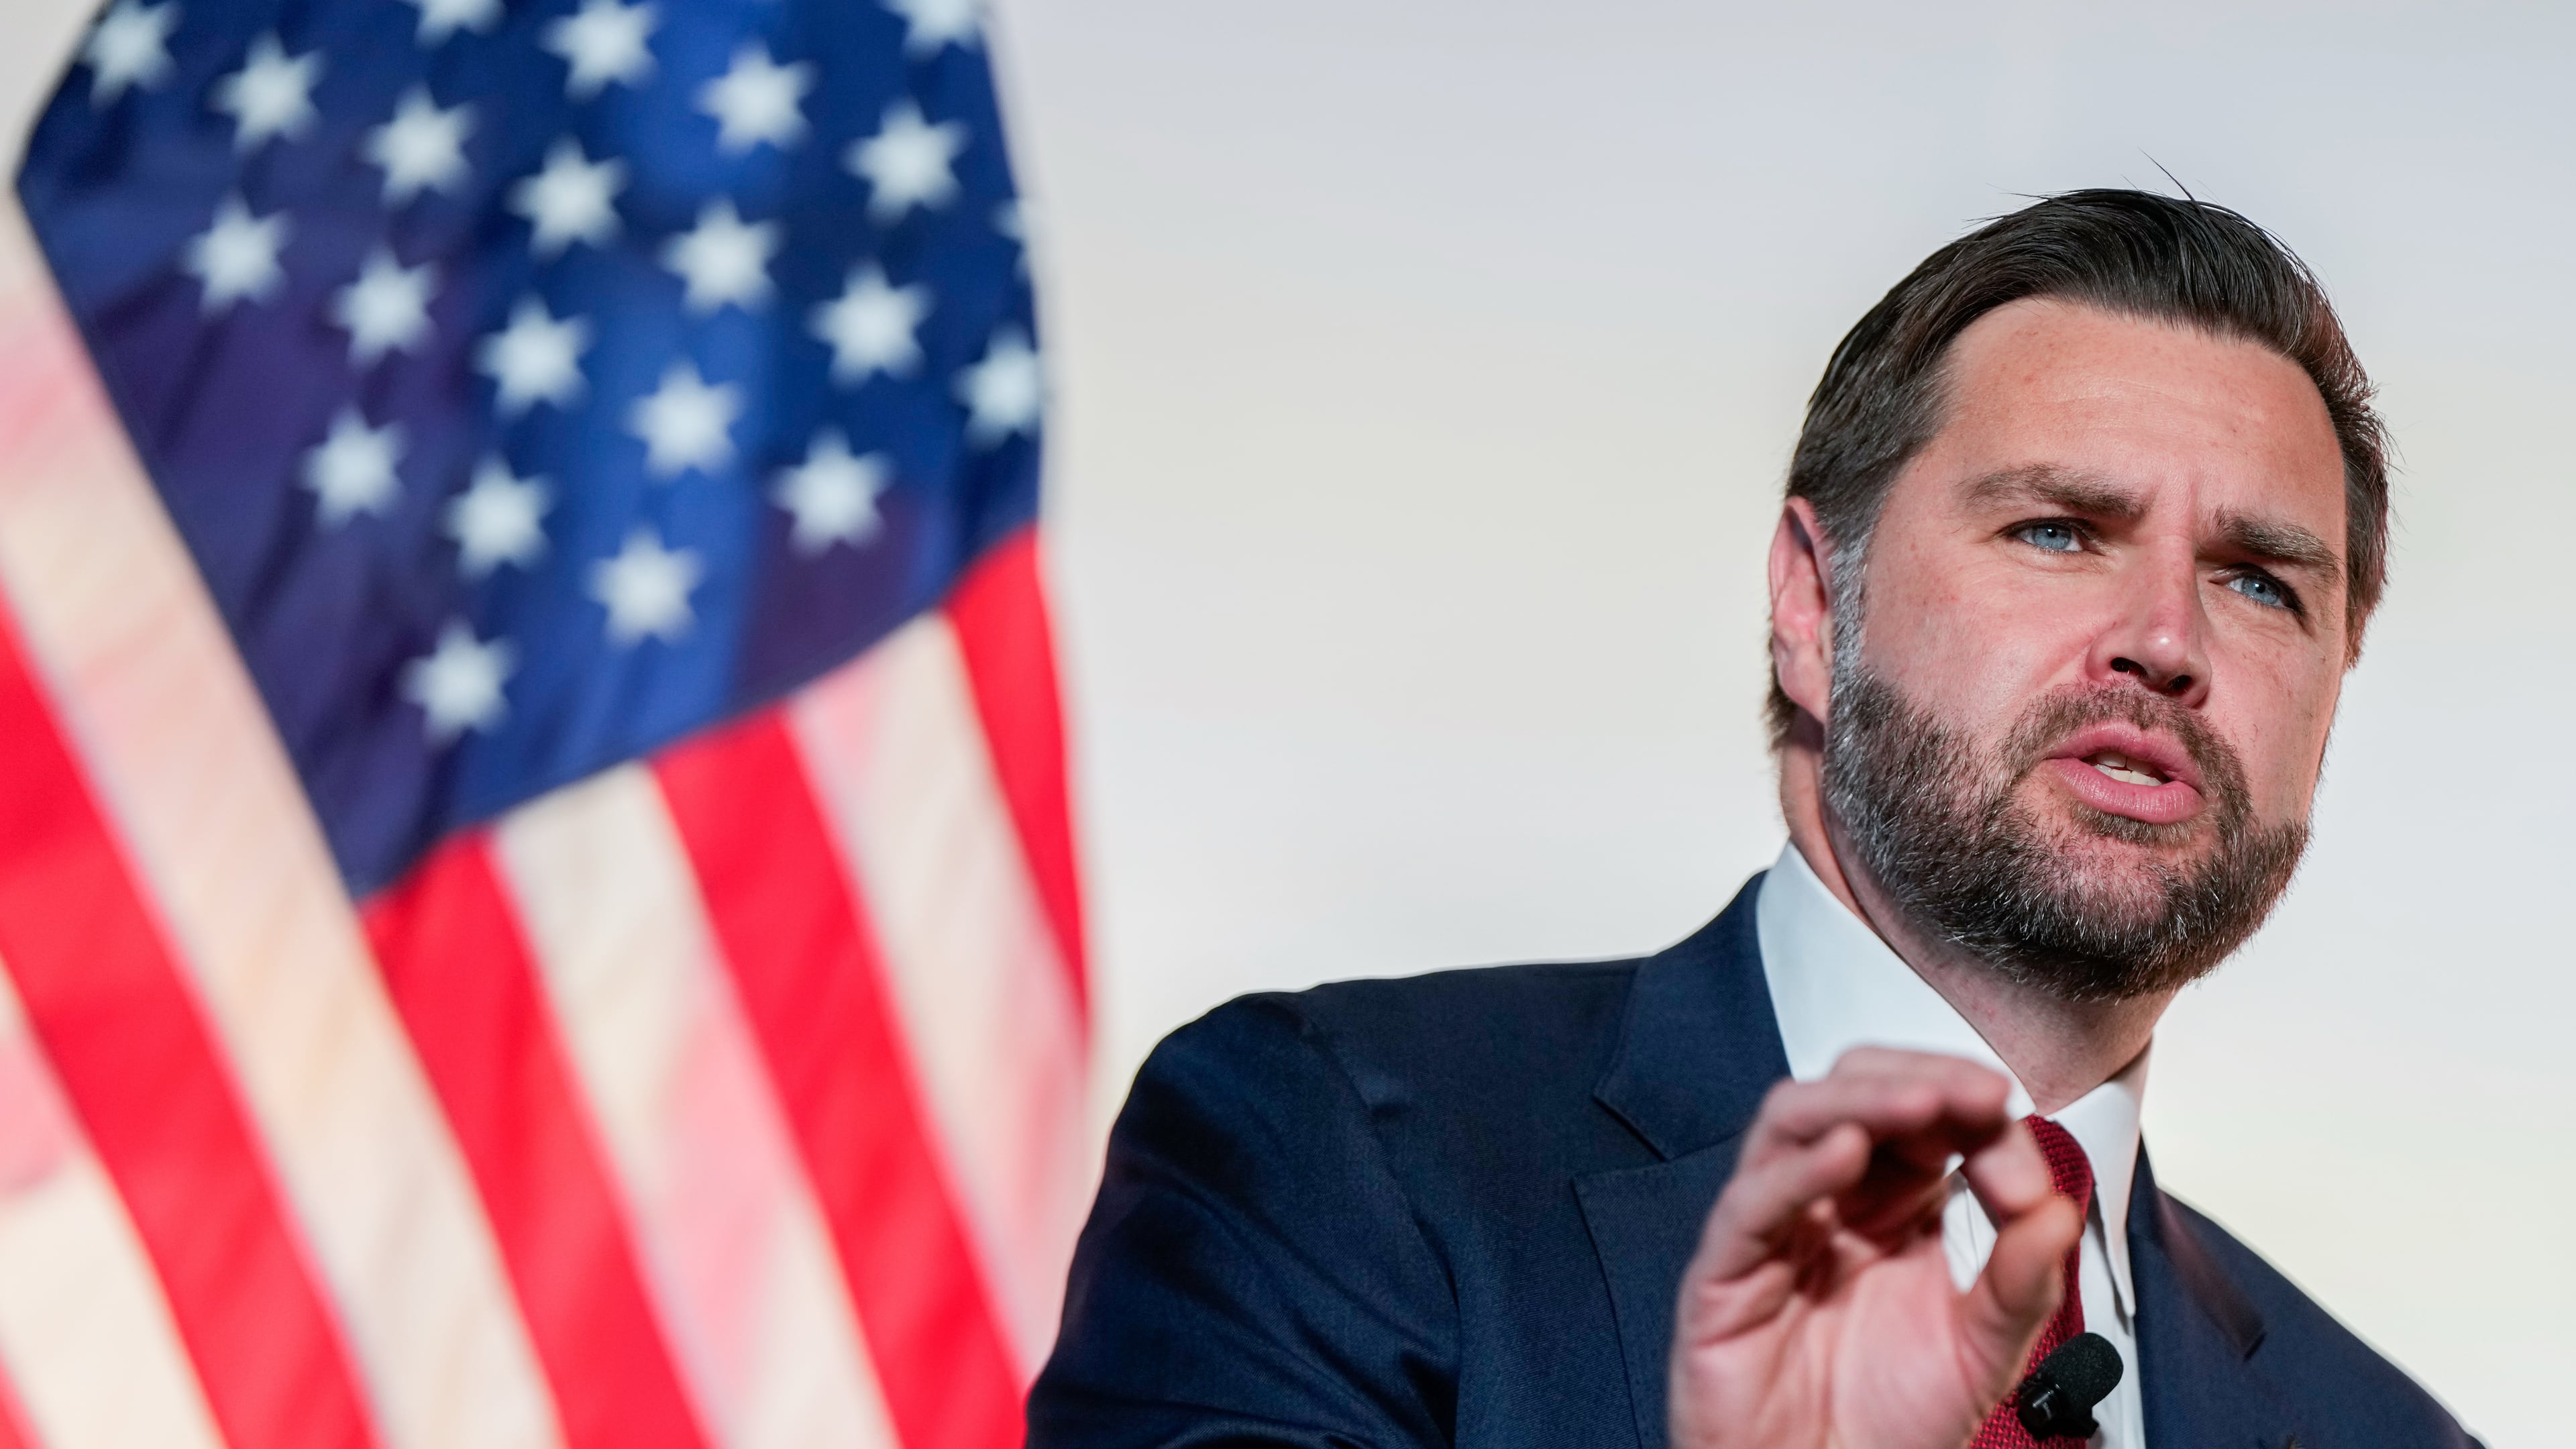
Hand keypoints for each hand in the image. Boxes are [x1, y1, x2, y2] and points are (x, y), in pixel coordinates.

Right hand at [1667, 1047, 2081, 1448]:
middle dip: (1919, 1081)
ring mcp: (1773, 1230)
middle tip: (1979, 1094)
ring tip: (1921, 1104)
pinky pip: (1751, 1203)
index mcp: (1891, 1209)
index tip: (2020, 1142)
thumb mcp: (1983, 1351)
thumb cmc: (1885, 1428)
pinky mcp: (1724, 1274)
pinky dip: (1797, 1171)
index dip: (1975, 1116)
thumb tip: (2058, 1207)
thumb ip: (2022, 1281)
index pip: (1926, 1120)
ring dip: (1860, 1100)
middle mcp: (1830, 1204)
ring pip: (1792, 1121)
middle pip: (1853, 1091)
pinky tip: (1847, 1153)